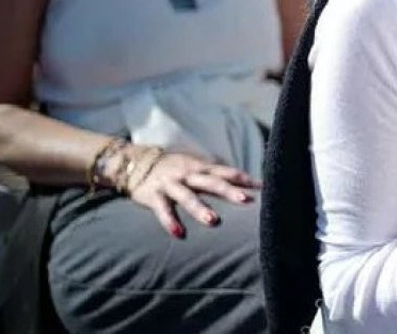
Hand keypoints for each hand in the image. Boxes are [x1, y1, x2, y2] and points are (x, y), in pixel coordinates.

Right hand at [124, 148, 259, 237]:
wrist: (134, 162)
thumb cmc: (174, 168)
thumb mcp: (196, 168)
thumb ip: (217, 177)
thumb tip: (247, 185)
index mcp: (201, 167)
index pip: (227, 172)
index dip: (245, 179)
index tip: (263, 188)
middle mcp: (188, 174)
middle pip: (212, 183)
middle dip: (229, 191)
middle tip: (247, 201)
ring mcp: (171, 184)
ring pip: (188, 197)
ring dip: (201, 209)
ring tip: (215, 221)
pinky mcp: (154, 196)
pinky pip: (163, 210)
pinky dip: (170, 222)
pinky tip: (180, 234)